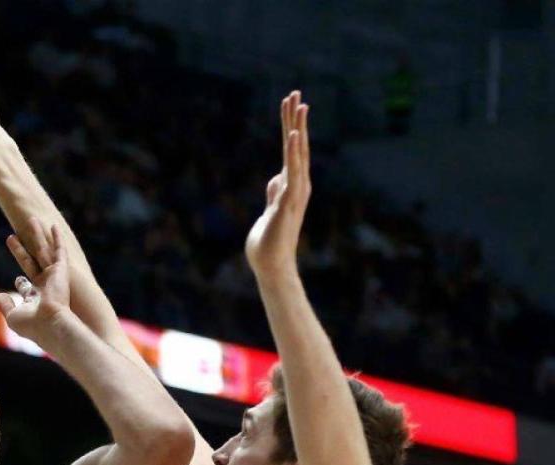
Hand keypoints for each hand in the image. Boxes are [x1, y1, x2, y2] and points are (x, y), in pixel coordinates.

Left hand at [0, 218, 70, 344]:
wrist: (50, 324)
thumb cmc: (32, 325)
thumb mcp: (13, 316)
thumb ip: (5, 305)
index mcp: (36, 299)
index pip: (27, 287)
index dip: (22, 283)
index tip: (18, 280)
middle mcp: (46, 286)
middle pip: (31, 262)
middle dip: (22, 250)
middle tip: (11, 237)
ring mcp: (54, 277)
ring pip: (43, 250)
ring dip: (37, 235)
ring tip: (31, 220)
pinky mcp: (62, 270)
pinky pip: (59, 250)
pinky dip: (57, 238)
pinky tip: (53, 225)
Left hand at [245, 91, 310, 280]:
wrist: (271, 265)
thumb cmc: (269, 240)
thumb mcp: (270, 209)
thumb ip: (275, 192)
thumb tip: (277, 179)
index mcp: (291, 184)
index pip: (292, 149)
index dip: (291, 126)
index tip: (291, 103)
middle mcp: (298, 185)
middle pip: (298, 145)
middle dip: (296, 119)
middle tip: (296, 93)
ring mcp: (295, 192)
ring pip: (298, 154)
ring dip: (298, 128)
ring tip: (299, 104)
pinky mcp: (288, 201)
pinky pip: (292, 171)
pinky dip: (294, 152)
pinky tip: (294, 136)